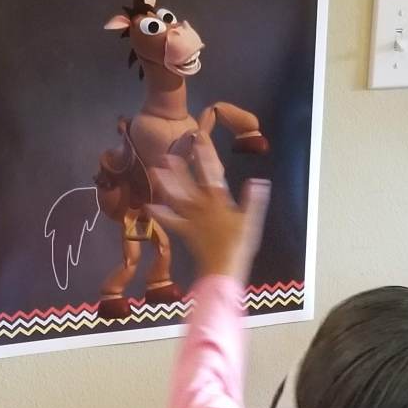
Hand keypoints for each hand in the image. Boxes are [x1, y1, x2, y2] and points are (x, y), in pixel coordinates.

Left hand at [146, 132, 270, 284]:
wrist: (223, 270)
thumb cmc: (240, 246)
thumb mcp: (252, 222)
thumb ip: (254, 200)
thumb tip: (259, 181)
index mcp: (220, 201)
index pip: (212, 172)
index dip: (205, 154)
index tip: (199, 138)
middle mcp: (203, 207)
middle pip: (189, 184)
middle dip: (179, 168)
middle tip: (167, 153)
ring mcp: (192, 219)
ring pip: (177, 198)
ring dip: (166, 185)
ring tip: (154, 172)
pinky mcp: (185, 231)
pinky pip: (171, 221)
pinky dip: (160, 214)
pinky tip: (148, 206)